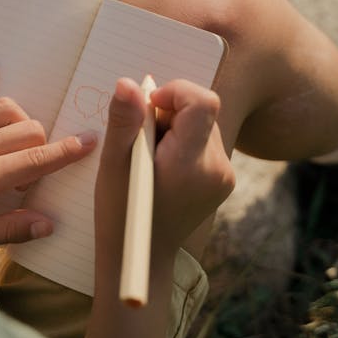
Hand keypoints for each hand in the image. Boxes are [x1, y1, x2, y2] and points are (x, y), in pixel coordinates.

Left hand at [0, 63, 96, 252]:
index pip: (35, 160)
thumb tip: (48, 224)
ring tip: (16, 144)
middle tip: (28, 175)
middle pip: (26, 130)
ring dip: (19, 122)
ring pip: (3, 108)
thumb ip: (10, 229)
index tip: (90, 141)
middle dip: (42, 146)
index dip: (66, 151)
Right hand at [94, 78, 234, 260]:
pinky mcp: (225, 179)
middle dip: (168, 114)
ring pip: (203, 124)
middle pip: (201, 111)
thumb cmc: (121, 211)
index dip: (175, 92)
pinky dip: (184, 142)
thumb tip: (129, 83)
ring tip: (151, 157)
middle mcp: (217, 169)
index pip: (203, 102)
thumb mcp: (113, 164)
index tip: (148, 107)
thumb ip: (123, 121)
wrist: (143, 254)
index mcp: (190, 164)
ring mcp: (225, 176)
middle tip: (142, 142)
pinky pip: (205, 141)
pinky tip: (164, 165)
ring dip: (174, 128)